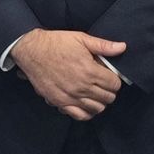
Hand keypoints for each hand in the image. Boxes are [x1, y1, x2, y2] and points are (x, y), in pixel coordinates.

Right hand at [10, 29, 126, 119]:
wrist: (31, 51)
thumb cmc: (56, 43)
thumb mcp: (81, 38)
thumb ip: (103, 45)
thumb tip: (122, 47)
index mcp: (90, 71)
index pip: (115, 84)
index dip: (114, 80)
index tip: (109, 76)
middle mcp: (82, 87)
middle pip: (108, 98)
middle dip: (109, 91)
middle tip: (103, 84)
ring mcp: (71, 97)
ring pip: (96, 108)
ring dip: (99, 102)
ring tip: (94, 93)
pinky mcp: (60, 102)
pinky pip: (80, 115)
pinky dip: (86, 112)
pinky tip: (85, 104)